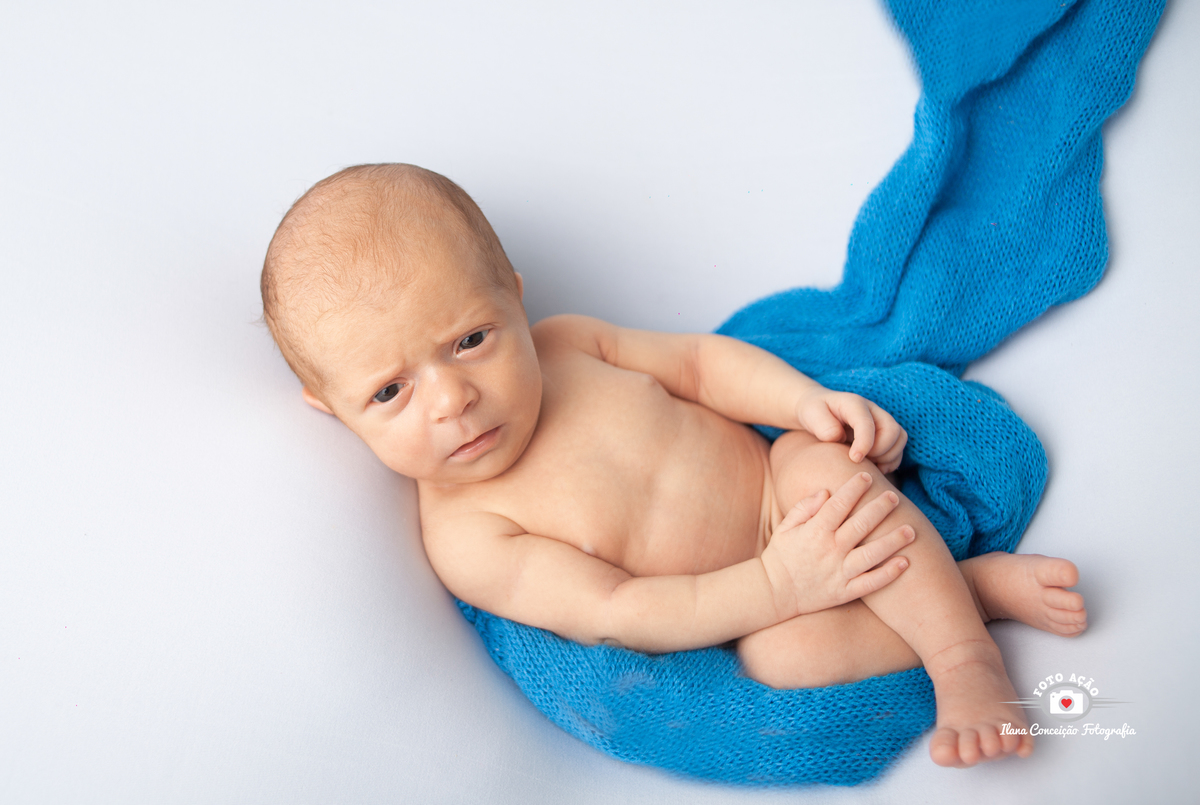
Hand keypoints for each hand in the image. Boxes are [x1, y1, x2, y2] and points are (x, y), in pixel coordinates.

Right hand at [760, 472, 913, 617]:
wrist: (774, 593)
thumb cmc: (781, 556)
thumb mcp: (786, 527)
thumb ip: (804, 507)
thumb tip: (826, 491)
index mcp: (815, 532)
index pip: (839, 505)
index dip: (854, 488)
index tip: (866, 476)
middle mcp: (830, 550)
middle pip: (861, 525)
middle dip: (880, 509)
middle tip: (894, 497)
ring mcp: (839, 572)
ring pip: (871, 554)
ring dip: (892, 541)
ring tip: (910, 530)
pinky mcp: (845, 591)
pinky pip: (870, 583)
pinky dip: (888, 574)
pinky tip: (904, 563)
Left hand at [796, 388, 907, 472]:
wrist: (819, 410)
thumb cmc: (814, 412)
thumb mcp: (810, 414)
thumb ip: (822, 425)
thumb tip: (837, 436)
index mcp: (854, 404)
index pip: (867, 423)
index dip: (864, 443)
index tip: (854, 459)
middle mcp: (873, 410)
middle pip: (892, 430)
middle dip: (880, 451)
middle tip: (859, 460)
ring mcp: (881, 421)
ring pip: (900, 439)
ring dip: (888, 457)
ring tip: (868, 465)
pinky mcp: (885, 433)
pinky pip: (898, 447)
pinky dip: (891, 461)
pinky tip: (874, 467)